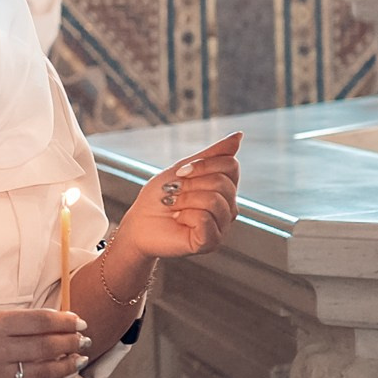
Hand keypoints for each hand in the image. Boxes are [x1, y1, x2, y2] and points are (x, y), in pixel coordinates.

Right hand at [0, 307, 89, 377]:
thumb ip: (17, 322)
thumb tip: (55, 323)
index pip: (40, 322)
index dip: (65, 322)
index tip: (79, 321)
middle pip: (46, 346)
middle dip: (71, 342)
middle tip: (84, 340)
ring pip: (44, 370)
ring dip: (67, 364)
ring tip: (79, 358)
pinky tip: (62, 375)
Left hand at [111, 133, 241, 264]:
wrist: (138, 222)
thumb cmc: (160, 196)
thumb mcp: (183, 169)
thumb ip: (212, 154)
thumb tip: (239, 135)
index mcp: (225, 189)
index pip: (231, 166)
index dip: (202, 165)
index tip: (180, 173)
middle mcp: (229, 208)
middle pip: (222, 182)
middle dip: (190, 184)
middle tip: (174, 193)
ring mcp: (222, 226)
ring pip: (214, 200)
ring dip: (185, 199)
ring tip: (174, 207)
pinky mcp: (211, 242)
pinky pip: (205, 219)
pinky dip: (185, 215)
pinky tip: (178, 221)